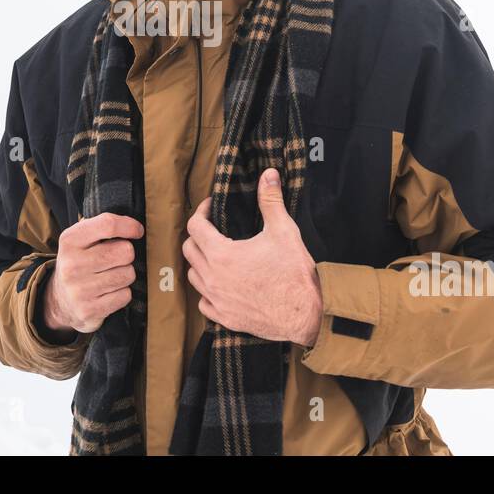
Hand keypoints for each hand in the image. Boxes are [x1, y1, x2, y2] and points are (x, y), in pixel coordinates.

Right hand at [45, 212, 143, 335]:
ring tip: (111, 276)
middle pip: (125, 251)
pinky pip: (125, 295)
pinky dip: (123, 293)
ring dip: (126, 275)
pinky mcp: (89, 310)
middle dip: (127, 255)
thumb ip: (101, 227)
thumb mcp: (80, 239)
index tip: (137, 231)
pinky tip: (109, 292)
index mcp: (70, 240)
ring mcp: (79, 290)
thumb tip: (133, 225)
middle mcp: (72, 264)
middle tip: (117, 259)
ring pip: (128, 274)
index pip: (108, 225)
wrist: (60, 301)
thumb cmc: (78, 263)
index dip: (129, 226)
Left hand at [181, 168, 322, 345]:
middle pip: (189, 250)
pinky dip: (208, 291)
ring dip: (200, 263)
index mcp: (222, 254)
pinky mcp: (224, 318)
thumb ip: (271, 201)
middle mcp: (213, 278)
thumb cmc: (294, 275)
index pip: (195, 226)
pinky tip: (221, 285)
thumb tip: (269, 175)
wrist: (303, 317)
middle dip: (198, 235)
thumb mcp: (283, 232)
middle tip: (213, 229)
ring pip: (193, 276)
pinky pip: (204, 303)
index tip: (211, 208)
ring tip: (216, 255)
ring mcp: (217, 300)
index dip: (201, 212)